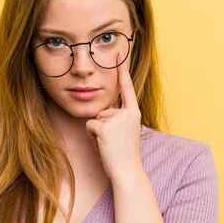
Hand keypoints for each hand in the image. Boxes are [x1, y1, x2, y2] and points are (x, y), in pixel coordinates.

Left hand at [86, 52, 142, 180]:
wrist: (127, 171)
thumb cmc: (124, 155)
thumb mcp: (125, 132)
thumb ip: (117, 119)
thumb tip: (102, 112)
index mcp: (134, 113)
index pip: (127, 88)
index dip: (122, 70)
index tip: (120, 51)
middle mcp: (127, 113)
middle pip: (103, 110)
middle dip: (102, 126)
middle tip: (113, 142)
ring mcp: (116, 120)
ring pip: (95, 119)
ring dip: (97, 133)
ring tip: (109, 145)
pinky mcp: (105, 128)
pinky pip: (89, 127)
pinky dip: (92, 138)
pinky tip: (102, 146)